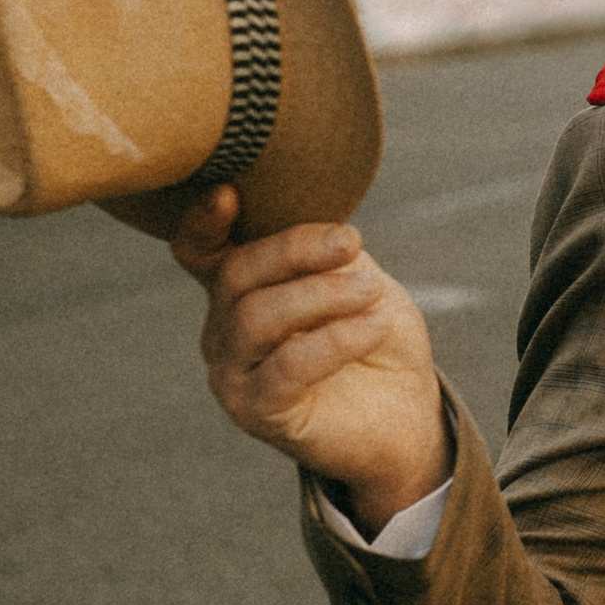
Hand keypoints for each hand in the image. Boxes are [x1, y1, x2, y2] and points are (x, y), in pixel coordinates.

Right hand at [172, 184, 446, 532]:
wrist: (405, 412)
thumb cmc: (376, 336)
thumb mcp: (357, 276)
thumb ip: (326, 251)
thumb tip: (319, 230)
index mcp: (240, 287)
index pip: (198, 250)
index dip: (202, 221)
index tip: (229, 192)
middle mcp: (224, 328)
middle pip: (235, 274)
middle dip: (295, 250)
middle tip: (351, 242)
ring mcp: (232, 372)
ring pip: (256, 318)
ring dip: (321, 294)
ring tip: (373, 290)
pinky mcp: (256, 411)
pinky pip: (286, 367)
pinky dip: (335, 339)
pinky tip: (374, 325)